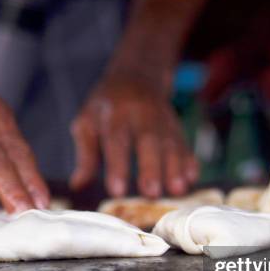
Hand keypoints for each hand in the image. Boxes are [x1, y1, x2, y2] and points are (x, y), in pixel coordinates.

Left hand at [70, 74, 198, 197]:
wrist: (137, 77)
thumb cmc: (107, 108)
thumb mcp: (88, 123)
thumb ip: (85, 156)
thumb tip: (77, 185)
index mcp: (114, 115)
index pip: (115, 141)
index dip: (117, 166)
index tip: (117, 191)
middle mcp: (141, 116)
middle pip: (148, 141)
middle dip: (151, 168)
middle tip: (151, 193)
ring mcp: (162, 120)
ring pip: (170, 143)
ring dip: (175, 168)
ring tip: (177, 191)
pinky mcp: (176, 127)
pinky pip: (185, 143)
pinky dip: (190, 161)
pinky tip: (192, 179)